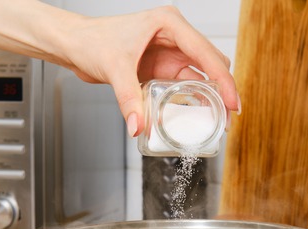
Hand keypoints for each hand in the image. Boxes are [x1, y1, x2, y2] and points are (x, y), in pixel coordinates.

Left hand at [58, 6, 239, 136]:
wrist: (74, 45)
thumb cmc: (92, 40)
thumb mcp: (114, 69)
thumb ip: (128, 99)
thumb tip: (139, 126)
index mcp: (169, 24)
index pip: (206, 53)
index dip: (224, 80)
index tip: (233, 102)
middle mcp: (174, 36)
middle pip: (212, 63)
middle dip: (223, 91)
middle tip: (227, 118)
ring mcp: (170, 52)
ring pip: (202, 76)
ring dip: (210, 97)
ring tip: (218, 122)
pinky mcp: (162, 68)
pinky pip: (185, 86)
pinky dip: (193, 100)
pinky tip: (198, 116)